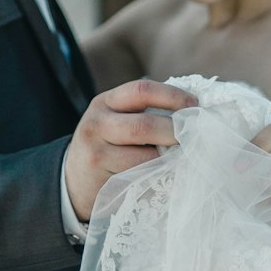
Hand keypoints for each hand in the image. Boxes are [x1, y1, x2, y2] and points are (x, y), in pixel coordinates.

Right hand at [65, 79, 197, 221]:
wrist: (74, 180)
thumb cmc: (110, 145)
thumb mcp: (117, 120)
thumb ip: (146, 112)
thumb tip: (194, 111)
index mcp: (106, 102)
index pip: (142, 89)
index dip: (173, 96)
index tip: (196, 105)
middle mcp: (96, 123)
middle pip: (144, 125)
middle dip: (175, 132)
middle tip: (195, 137)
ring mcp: (96, 153)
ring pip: (144, 156)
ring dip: (169, 158)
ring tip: (184, 157)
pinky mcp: (101, 179)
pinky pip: (140, 177)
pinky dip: (159, 176)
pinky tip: (168, 174)